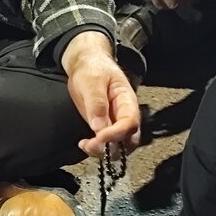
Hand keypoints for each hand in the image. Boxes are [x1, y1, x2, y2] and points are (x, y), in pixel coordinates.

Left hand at [61, 31, 140, 156]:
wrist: (86, 64)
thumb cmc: (93, 69)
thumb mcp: (93, 80)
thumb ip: (97, 102)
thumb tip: (99, 127)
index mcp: (127, 101)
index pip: (130, 123)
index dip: (116, 134)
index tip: (99, 137)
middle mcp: (124, 115)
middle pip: (129, 140)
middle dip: (112, 148)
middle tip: (91, 145)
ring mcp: (114, 123)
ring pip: (119, 146)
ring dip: (104, 151)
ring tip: (85, 145)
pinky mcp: (103, 127)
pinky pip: (106, 144)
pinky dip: (97, 148)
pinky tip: (84, 144)